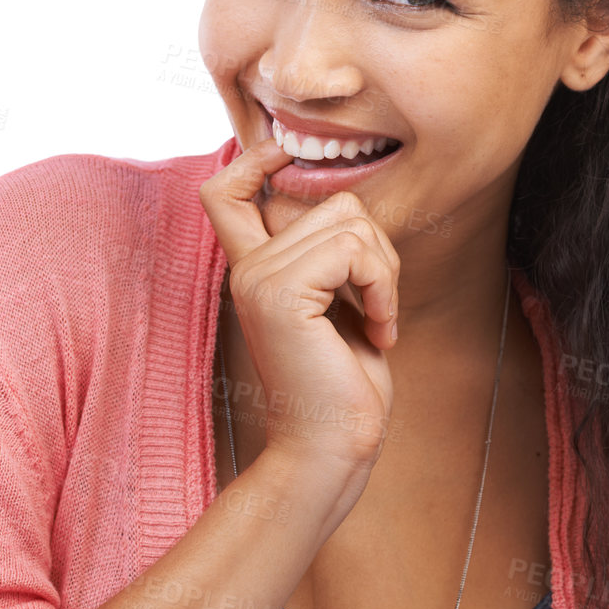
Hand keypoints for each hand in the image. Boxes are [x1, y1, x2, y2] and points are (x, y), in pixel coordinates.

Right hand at [199, 135, 399, 475]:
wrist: (330, 448)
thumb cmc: (342, 387)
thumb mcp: (335, 305)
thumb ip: (328, 256)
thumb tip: (349, 205)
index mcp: (253, 270)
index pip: (223, 191)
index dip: (254, 160)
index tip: (291, 161)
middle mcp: (246, 269)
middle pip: (333, 201)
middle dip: (378, 248)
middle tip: (378, 302)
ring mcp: (257, 279)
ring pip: (349, 220)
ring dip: (385, 270)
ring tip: (376, 318)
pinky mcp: (280, 294)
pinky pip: (353, 250)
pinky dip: (383, 286)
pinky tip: (378, 329)